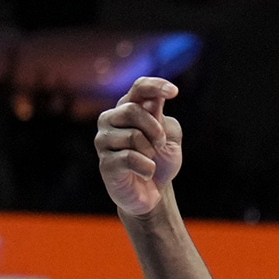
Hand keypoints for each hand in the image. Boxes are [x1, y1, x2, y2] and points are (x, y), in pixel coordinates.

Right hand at [96, 77, 183, 217]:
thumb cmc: (160, 161)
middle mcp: (111, 119)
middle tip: (161, 145)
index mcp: (129, 107)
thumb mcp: (170, 138)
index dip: (155, 86)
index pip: (139, 88)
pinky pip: (130, 158)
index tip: (174, 92)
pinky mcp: (105, 162)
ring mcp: (104, 140)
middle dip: (155, 130)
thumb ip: (163, 118)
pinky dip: (147, 168)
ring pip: (133, 136)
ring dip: (151, 152)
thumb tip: (153, 103)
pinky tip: (145, 173)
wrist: (154, 192)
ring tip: (149, 160)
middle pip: (133, 110)